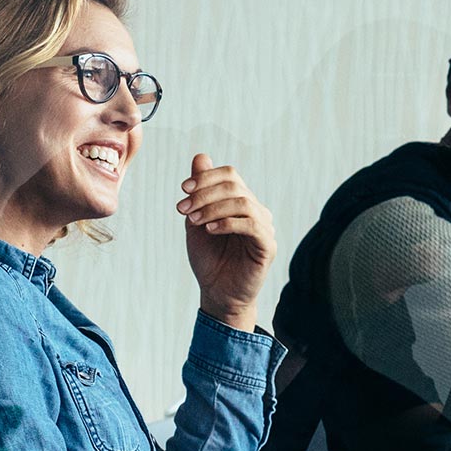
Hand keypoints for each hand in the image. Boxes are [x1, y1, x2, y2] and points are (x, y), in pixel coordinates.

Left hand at [178, 154, 275, 330]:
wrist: (218, 294)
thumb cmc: (210, 259)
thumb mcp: (197, 219)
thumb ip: (200, 191)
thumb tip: (201, 156)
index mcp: (241, 203)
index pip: (230, 175)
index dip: (206, 178)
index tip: (183, 190)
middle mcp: (257, 211)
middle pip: (235, 185)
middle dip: (205, 194)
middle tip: (183, 209)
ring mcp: (265, 228)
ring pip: (243, 202)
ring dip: (213, 208)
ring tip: (194, 221)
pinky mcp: (267, 246)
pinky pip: (251, 225)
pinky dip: (227, 223)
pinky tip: (209, 230)